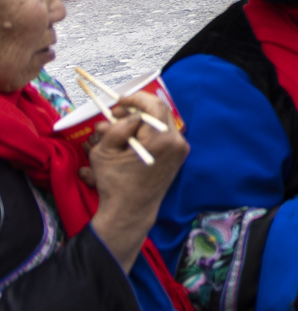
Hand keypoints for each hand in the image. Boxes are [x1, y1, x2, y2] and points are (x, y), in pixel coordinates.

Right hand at [84, 92, 190, 271]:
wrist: (131, 211)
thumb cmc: (115, 183)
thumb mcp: (105, 152)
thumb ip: (117, 128)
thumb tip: (130, 115)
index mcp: (161, 139)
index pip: (154, 106)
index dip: (136, 98)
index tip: (119, 100)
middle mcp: (177, 142)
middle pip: (159, 113)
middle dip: (136, 109)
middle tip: (115, 113)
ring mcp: (181, 150)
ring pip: (160, 124)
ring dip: (140, 121)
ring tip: (117, 126)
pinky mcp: (178, 157)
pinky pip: (163, 135)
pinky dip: (147, 132)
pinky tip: (129, 138)